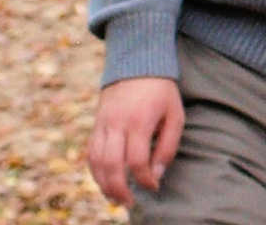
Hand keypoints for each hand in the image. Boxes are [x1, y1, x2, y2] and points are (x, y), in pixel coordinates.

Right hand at [88, 77, 184, 204]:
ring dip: (103, 184)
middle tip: (129, 203)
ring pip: (96, 161)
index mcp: (139, 121)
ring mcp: (103, 124)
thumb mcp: (175, 114)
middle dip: (119, 189)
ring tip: (115, 198)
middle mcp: (116, 124)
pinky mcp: (96, 124)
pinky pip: (90, 152)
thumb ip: (167, 146)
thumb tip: (157, 174)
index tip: (153, 187)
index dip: (145, 179)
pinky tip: (104, 181)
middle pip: (111, 165)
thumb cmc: (161, 91)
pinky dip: (95, 171)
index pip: (137, 160)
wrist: (136, 63)